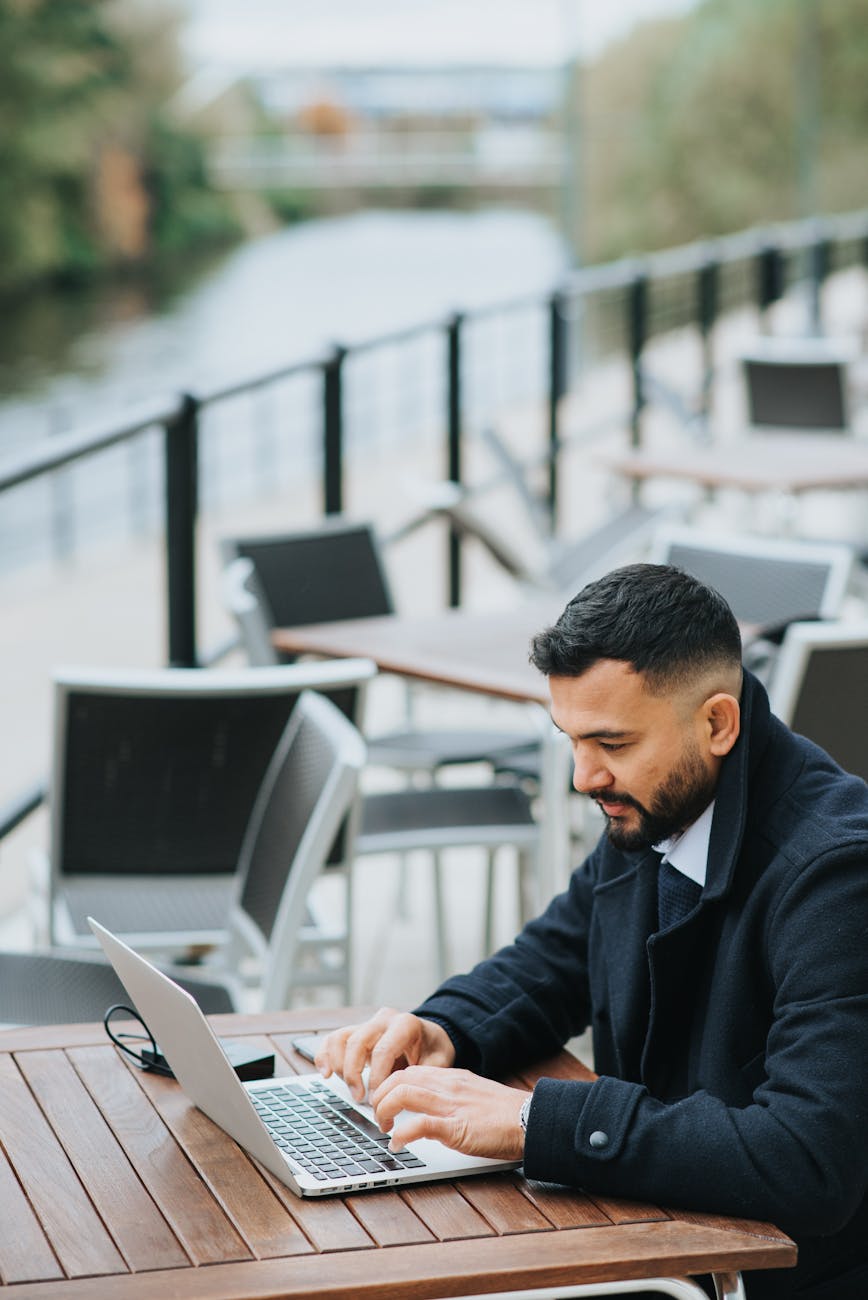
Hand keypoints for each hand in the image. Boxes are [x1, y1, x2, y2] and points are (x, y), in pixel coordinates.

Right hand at [315, 1007, 455, 1101]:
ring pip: (341, 1038)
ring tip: (350, 1088)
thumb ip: (427, 1074)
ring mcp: (368, 1023)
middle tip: (359, 1098)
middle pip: (357, 1042)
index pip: (383, 1050)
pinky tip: (325, 1073)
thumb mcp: (440, 1060)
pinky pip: (334, 1039)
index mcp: (405, 1024)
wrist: (429, 1036)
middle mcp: (384, 1020)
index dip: (377, 1077)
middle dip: (354, 1074)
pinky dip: (325, 1056)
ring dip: (338, 1066)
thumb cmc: (434, 1050)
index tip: (376, 1099)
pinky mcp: (356, 1032)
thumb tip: (407, 1092)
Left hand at [371, 1065, 530, 1161]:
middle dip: (380, 1096)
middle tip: (379, 1116)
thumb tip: (428, 1109)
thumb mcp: (472, 1095)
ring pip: (403, 1094)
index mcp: (451, 1077)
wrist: (530, 1120)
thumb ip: (450, 1097)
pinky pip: (419, 1124)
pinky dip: (402, 1134)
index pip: (409, 1070)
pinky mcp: (456, 1128)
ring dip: (385, 1111)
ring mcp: (450, 1105)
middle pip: (398, 1078)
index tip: (384, 1101)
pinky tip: (398, 1144)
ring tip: (385, 1129)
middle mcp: (447, 1086)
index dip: (389, 1085)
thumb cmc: (505, 1113)